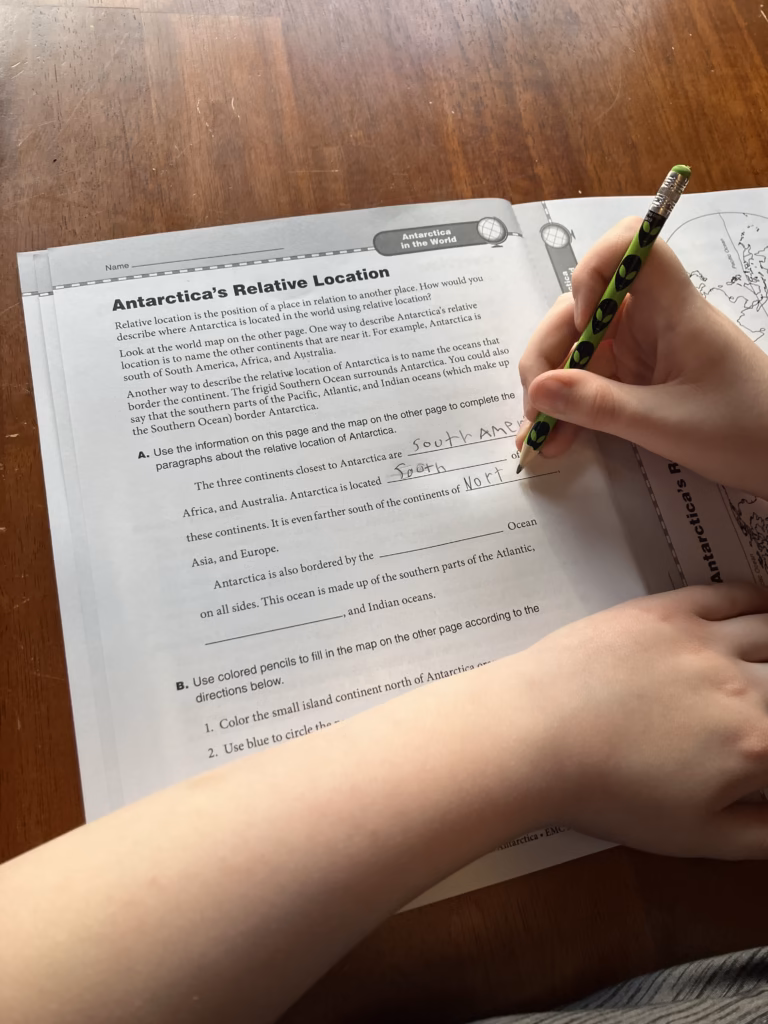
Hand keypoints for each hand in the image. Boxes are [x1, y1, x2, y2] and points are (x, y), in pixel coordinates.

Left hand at [511, 584, 767, 857]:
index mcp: (757, 744)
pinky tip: (762, 605)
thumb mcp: (694, 837)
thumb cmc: (607, 792)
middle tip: (758, 709)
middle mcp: (742, 685)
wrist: (536, 736)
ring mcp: (704, 640)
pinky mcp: (667, 611)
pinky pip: (729, 594)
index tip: (763, 749)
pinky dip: (756, 598)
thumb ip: (760, 833)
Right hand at [516, 217, 767, 498]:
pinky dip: (570, 407)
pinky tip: (555, 438)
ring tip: (540, 435)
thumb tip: (538, 390)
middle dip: (551, 352)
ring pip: (579, 349)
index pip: (631, 245)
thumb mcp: (664, 424)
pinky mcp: (638, 379)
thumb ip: (599, 406)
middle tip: (535, 405)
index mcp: (673, 309)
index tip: (583, 325)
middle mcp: (652, 319)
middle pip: (582, 307)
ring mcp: (642, 350)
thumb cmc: (745, 431)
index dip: (594, 270)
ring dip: (552, 389)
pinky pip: (591, 382)